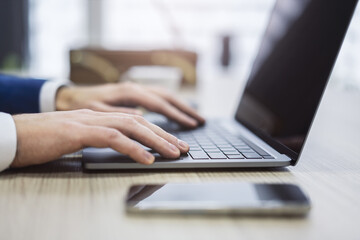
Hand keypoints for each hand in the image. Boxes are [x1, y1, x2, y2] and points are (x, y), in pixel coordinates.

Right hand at [11, 110, 188, 167]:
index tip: (174, 142)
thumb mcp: (76, 135)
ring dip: (156, 140)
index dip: (157, 130)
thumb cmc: (42, 138)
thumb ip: (99, 134)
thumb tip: (121, 139)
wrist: (13, 134)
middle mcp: (97, 114)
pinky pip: (113, 138)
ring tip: (174, 153)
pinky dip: (133, 148)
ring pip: (132, 126)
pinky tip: (148, 158)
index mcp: (97, 115)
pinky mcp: (79, 132)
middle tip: (183, 147)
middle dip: (165, 134)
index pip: (135, 120)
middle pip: (140, 121)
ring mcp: (88, 121)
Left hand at [56, 82, 204, 127]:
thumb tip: (139, 116)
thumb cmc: (82, 105)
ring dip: (182, 107)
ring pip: (165, 96)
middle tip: (201, 122)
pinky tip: (179, 112)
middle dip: (185, 111)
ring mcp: (137, 89)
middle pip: (167, 98)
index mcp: (128, 92)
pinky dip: (172, 105)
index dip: (175, 116)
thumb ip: (116, 113)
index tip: (189, 126)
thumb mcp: (95, 110)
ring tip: (197, 118)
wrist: (71, 96)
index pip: (158, 104)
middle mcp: (136, 88)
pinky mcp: (136, 94)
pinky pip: (159, 97)